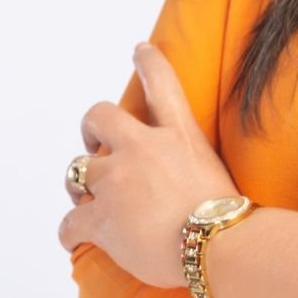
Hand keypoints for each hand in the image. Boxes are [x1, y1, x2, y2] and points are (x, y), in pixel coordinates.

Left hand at [58, 42, 239, 287]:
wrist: (219, 246)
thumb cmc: (228, 220)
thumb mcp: (215, 173)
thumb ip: (189, 166)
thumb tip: (177, 183)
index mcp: (178, 136)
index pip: (162, 84)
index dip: (149, 63)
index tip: (141, 51)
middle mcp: (142, 149)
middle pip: (99, 116)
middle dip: (91, 131)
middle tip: (95, 148)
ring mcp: (117, 181)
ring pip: (76, 170)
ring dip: (80, 186)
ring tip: (91, 202)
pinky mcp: (101, 217)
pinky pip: (69, 222)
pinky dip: (71, 232)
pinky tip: (76, 239)